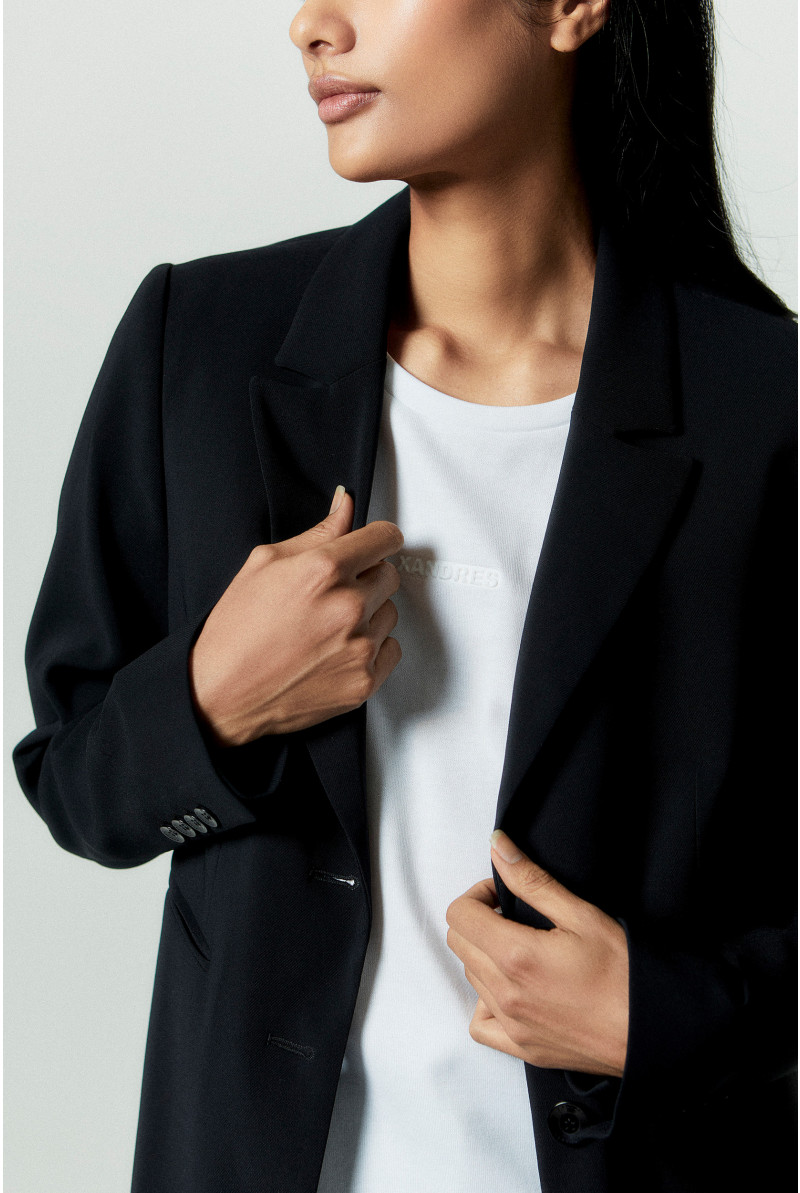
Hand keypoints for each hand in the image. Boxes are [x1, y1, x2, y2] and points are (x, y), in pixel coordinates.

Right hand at [189, 486, 403, 745]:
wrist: (223, 694)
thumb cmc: (235, 630)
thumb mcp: (264, 564)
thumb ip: (318, 533)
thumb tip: (344, 505)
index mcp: (324, 569)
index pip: (386, 538)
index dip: (377, 539)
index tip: (371, 546)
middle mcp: (348, 606)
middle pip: (390, 575)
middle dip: (366, 578)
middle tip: (330, 595)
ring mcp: (359, 646)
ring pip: (389, 613)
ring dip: (367, 615)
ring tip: (326, 627)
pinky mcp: (365, 680)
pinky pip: (390, 649)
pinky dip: (370, 649)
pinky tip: (335, 651)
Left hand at [445, 830, 628, 1077]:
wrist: (653, 1029)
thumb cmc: (624, 971)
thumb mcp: (580, 914)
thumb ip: (531, 880)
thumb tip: (497, 846)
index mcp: (516, 956)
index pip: (459, 915)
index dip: (478, 895)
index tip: (505, 896)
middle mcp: (505, 994)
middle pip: (459, 944)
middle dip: (479, 920)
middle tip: (514, 917)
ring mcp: (512, 1025)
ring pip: (471, 978)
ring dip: (485, 955)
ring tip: (523, 948)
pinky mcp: (523, 1048)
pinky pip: (481, 1024)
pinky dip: (486, 1002)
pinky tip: (512, 989)